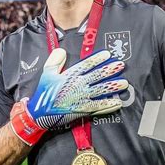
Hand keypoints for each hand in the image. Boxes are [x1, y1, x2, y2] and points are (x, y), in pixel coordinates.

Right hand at [10, 48, 127, 144]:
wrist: (40, 114)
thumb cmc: (44, 92)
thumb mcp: (47, 73)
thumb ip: (55, 60)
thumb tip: (62, 50)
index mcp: (70, 75)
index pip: (87, 64)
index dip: (98, 59)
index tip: (108, 54)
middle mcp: (78, 85)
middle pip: (98, 76)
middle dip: (110, 70)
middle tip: (121, 65)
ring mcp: (82, 98)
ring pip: (101, 90)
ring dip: (113, 86)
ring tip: (124, 83)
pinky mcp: (83, 110)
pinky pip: (99, 107)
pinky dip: (109, 104)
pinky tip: (118, 102)